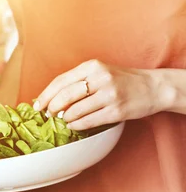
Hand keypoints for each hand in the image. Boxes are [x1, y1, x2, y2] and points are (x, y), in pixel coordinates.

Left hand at [34, 60, 160, 130]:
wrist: (153, 87)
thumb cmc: (121, 81)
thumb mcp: (100, 73)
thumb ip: (78, 81)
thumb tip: (49, 98)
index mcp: (93, 66)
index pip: (61, 81)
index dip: (45, 96)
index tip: (37, 107)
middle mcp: (101, 78)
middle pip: (65, 96)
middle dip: (52, 109)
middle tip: (49, 116)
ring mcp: (109, 94)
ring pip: (74, 111)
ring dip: (65, 119)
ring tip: (64, 120)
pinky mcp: (116, 110)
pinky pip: (87, 122)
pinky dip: (76, 125)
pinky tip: (74, 125)